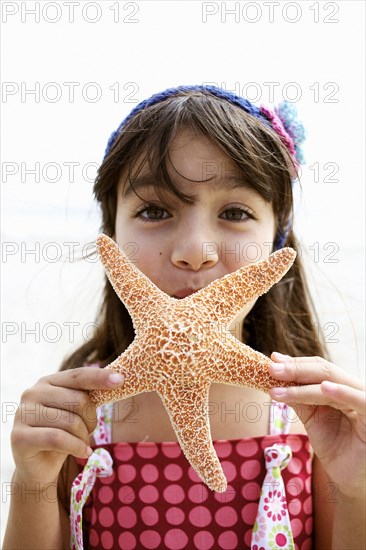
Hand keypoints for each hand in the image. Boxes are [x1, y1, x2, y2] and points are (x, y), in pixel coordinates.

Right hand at [10, 367, 123, 486]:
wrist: (38, 467)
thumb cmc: (62, 434)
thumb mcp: (76, 412)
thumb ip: (89, 396)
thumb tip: (118, 380)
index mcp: (48, 381)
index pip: (78, 375)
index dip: (100, 377)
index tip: (121, 380)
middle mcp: (32, 393)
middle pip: (78, 400)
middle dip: (91, 419)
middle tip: (90, 431)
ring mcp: (23, 414)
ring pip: (70, 422)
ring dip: (83, 437)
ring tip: (82, 444)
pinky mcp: (19, 437)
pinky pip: (58, 439)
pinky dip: (76, 447)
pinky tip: (83, 453)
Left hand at [268, 353, 365, 498]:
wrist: (350, 479)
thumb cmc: (334, 447)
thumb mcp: (312, 417)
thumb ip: (298, 396)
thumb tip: (275, 372)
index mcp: (343, 386)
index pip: (319, 367)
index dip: (295, 363)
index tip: (272, 361)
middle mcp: (356, 389)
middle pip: (325, 370)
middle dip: (295, 369)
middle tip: (271, 369)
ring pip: (333, 384)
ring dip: (304, 384)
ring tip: (280, 385)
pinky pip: (359, 401)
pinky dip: (342, 392)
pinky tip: (324, 388)